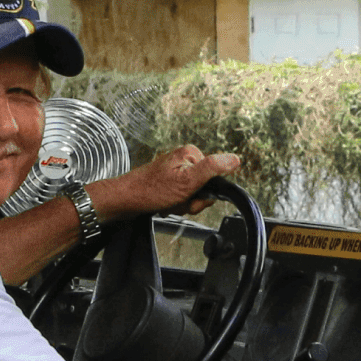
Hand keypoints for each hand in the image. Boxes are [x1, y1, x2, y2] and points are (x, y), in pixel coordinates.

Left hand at [93, 145, 240, 219]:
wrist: (125, 200)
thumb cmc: (151, 191)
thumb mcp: (187, 181)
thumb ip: (213, 169)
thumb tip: (234, 159)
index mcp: (191, 155)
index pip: (215, 178)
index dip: (205, 193)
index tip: (191, 195)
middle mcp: (184, 161)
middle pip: (204, 188)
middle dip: (192, 201)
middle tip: (177, 200)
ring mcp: (176, 172)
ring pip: (193, 196)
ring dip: (181, 205)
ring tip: (168, 202)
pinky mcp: (169, 183)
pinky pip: (182, 198)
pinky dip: (174, 205)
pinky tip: (163, 204)